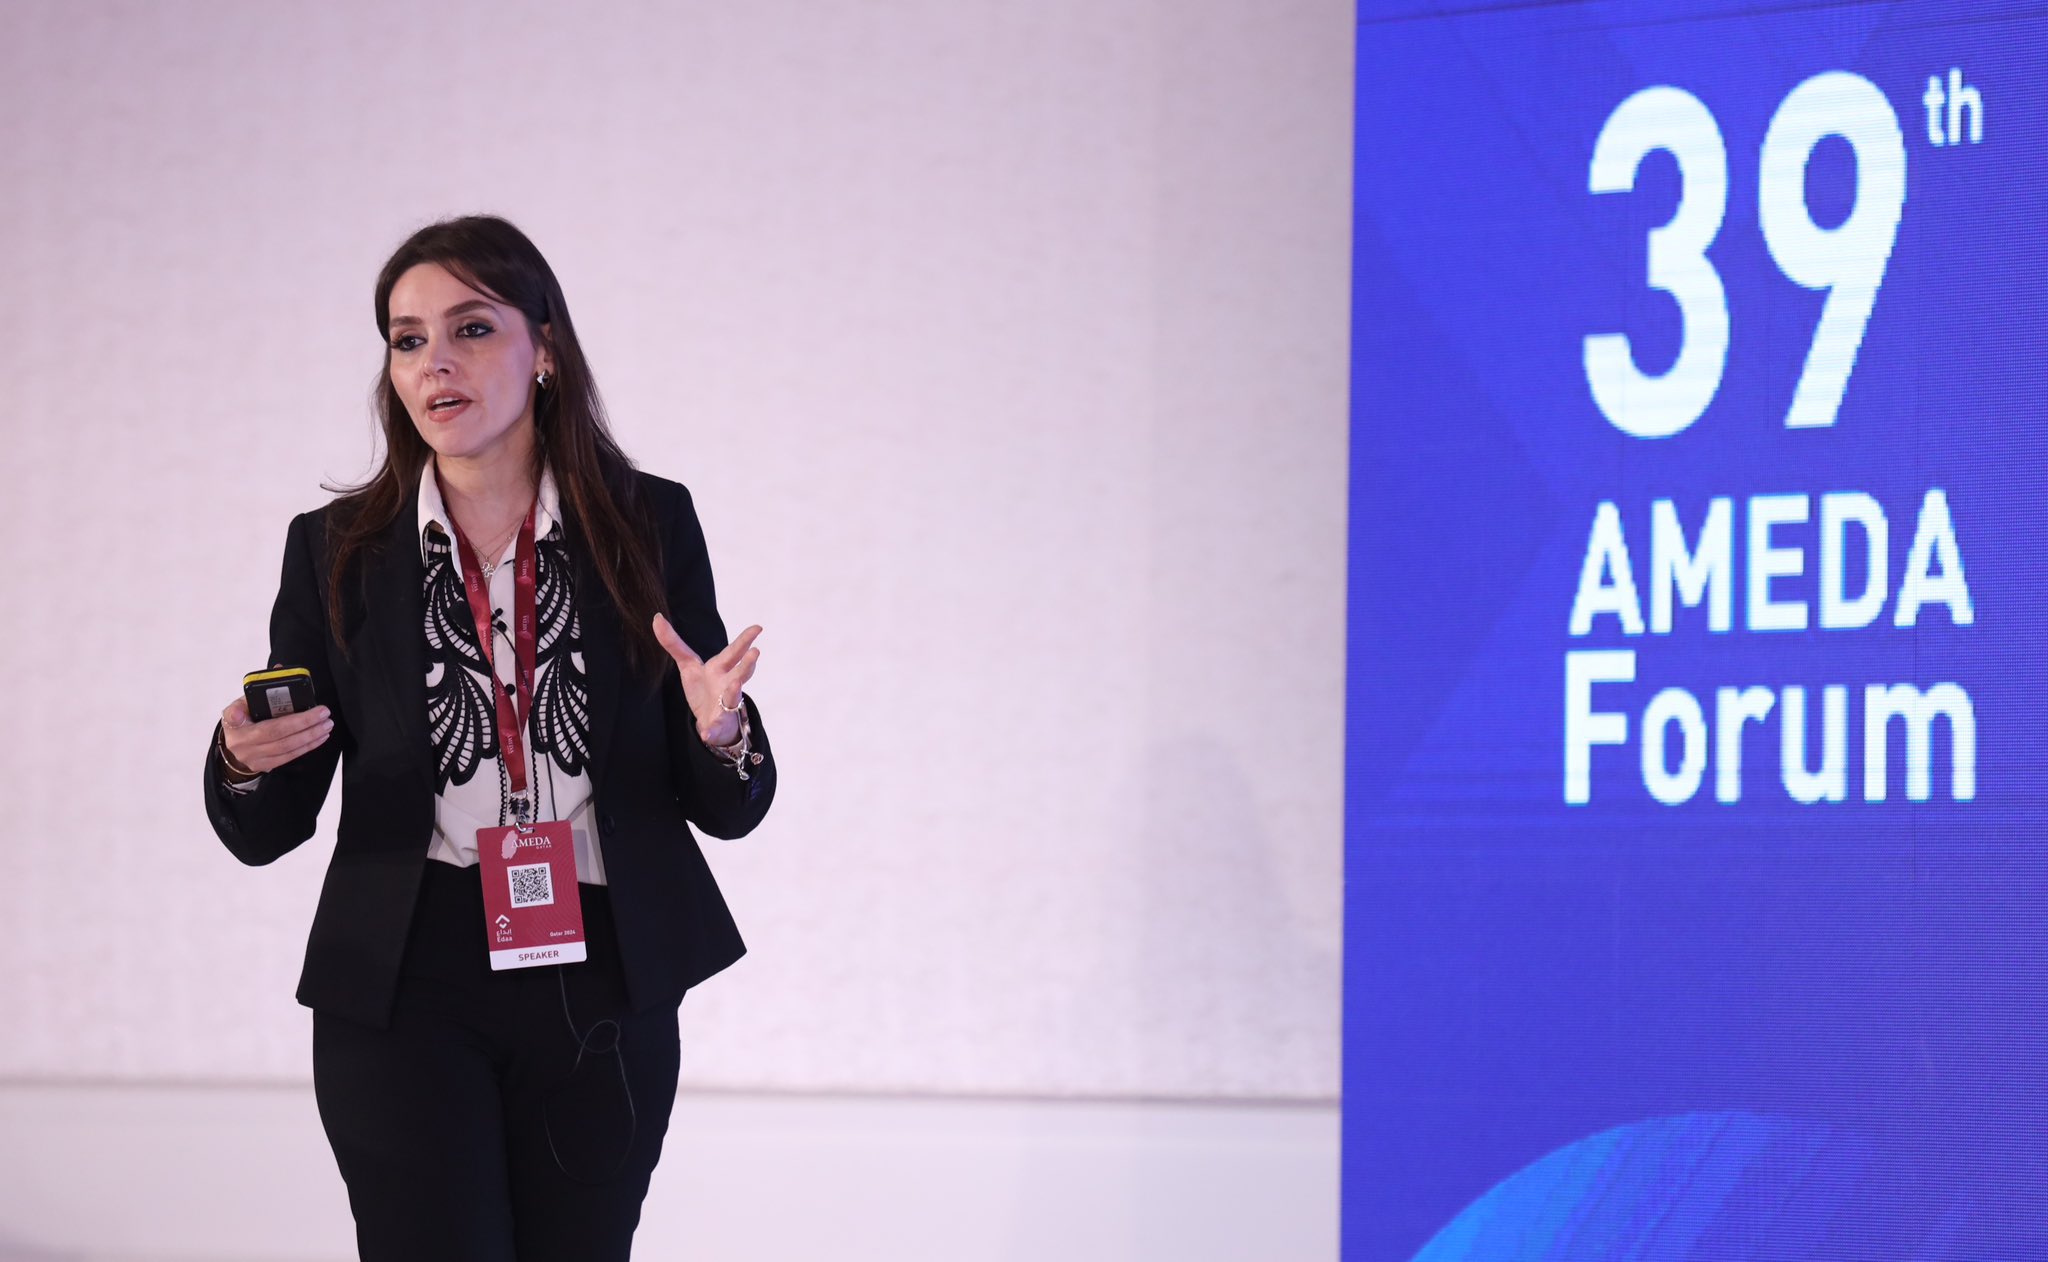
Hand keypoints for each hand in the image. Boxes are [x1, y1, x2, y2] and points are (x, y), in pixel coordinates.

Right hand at [220, 696, 333, 774]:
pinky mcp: (265, 765)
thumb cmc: (244, 721)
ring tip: (326, 725)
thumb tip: (279, 669)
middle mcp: (241, 742)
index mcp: (233, 723)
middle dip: (303, 723)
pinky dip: (307, 746)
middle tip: (323, 714)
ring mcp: (253, 757)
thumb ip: (257, 690)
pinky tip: (319, 737)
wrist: (238, 746)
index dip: (239, 713)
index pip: (236, 716)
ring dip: (310, 735)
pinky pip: (290, 757)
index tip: (249, 709)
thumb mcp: (242, 704)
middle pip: (275, 733)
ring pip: (286, 747)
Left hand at [652, 614, 760, 748]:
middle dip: (747, 663)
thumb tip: (657, 618)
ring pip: (733, 698)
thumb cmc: (704, 687)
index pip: (734, 651)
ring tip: (736, 684)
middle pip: (740, 672)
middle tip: (756, 651)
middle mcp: (728, 684)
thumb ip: (673, 643)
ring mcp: (725, 705)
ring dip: (735, 692)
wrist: (709, 719)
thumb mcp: (688, 665)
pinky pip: (714, 728)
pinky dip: (711, 731)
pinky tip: (706, 735)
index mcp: (721, 668)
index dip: (745, 639)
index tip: (758, 627)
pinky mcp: (716, 724)